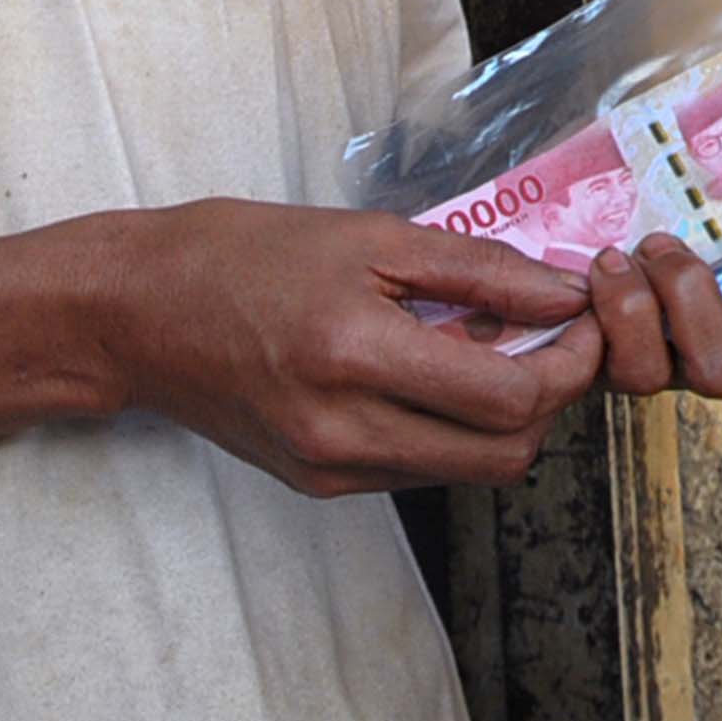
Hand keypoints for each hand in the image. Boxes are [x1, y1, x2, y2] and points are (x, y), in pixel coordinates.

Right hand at [78, 200, 606, 496]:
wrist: (136, 315)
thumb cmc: (242, 256)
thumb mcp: (366, 236)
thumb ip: (476, 270)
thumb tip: (563, 292)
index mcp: (354, 356)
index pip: (509, 399)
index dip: (569, 363)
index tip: (584, 317)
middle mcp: (344, 432)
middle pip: (506, 456)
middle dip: (551, 399)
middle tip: (553, 337)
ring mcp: (332, 469)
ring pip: (469, 469)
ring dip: (503, 416)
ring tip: (486, 345)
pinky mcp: (320, 484)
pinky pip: (421, 468)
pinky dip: (450, 427)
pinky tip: (432, 371)